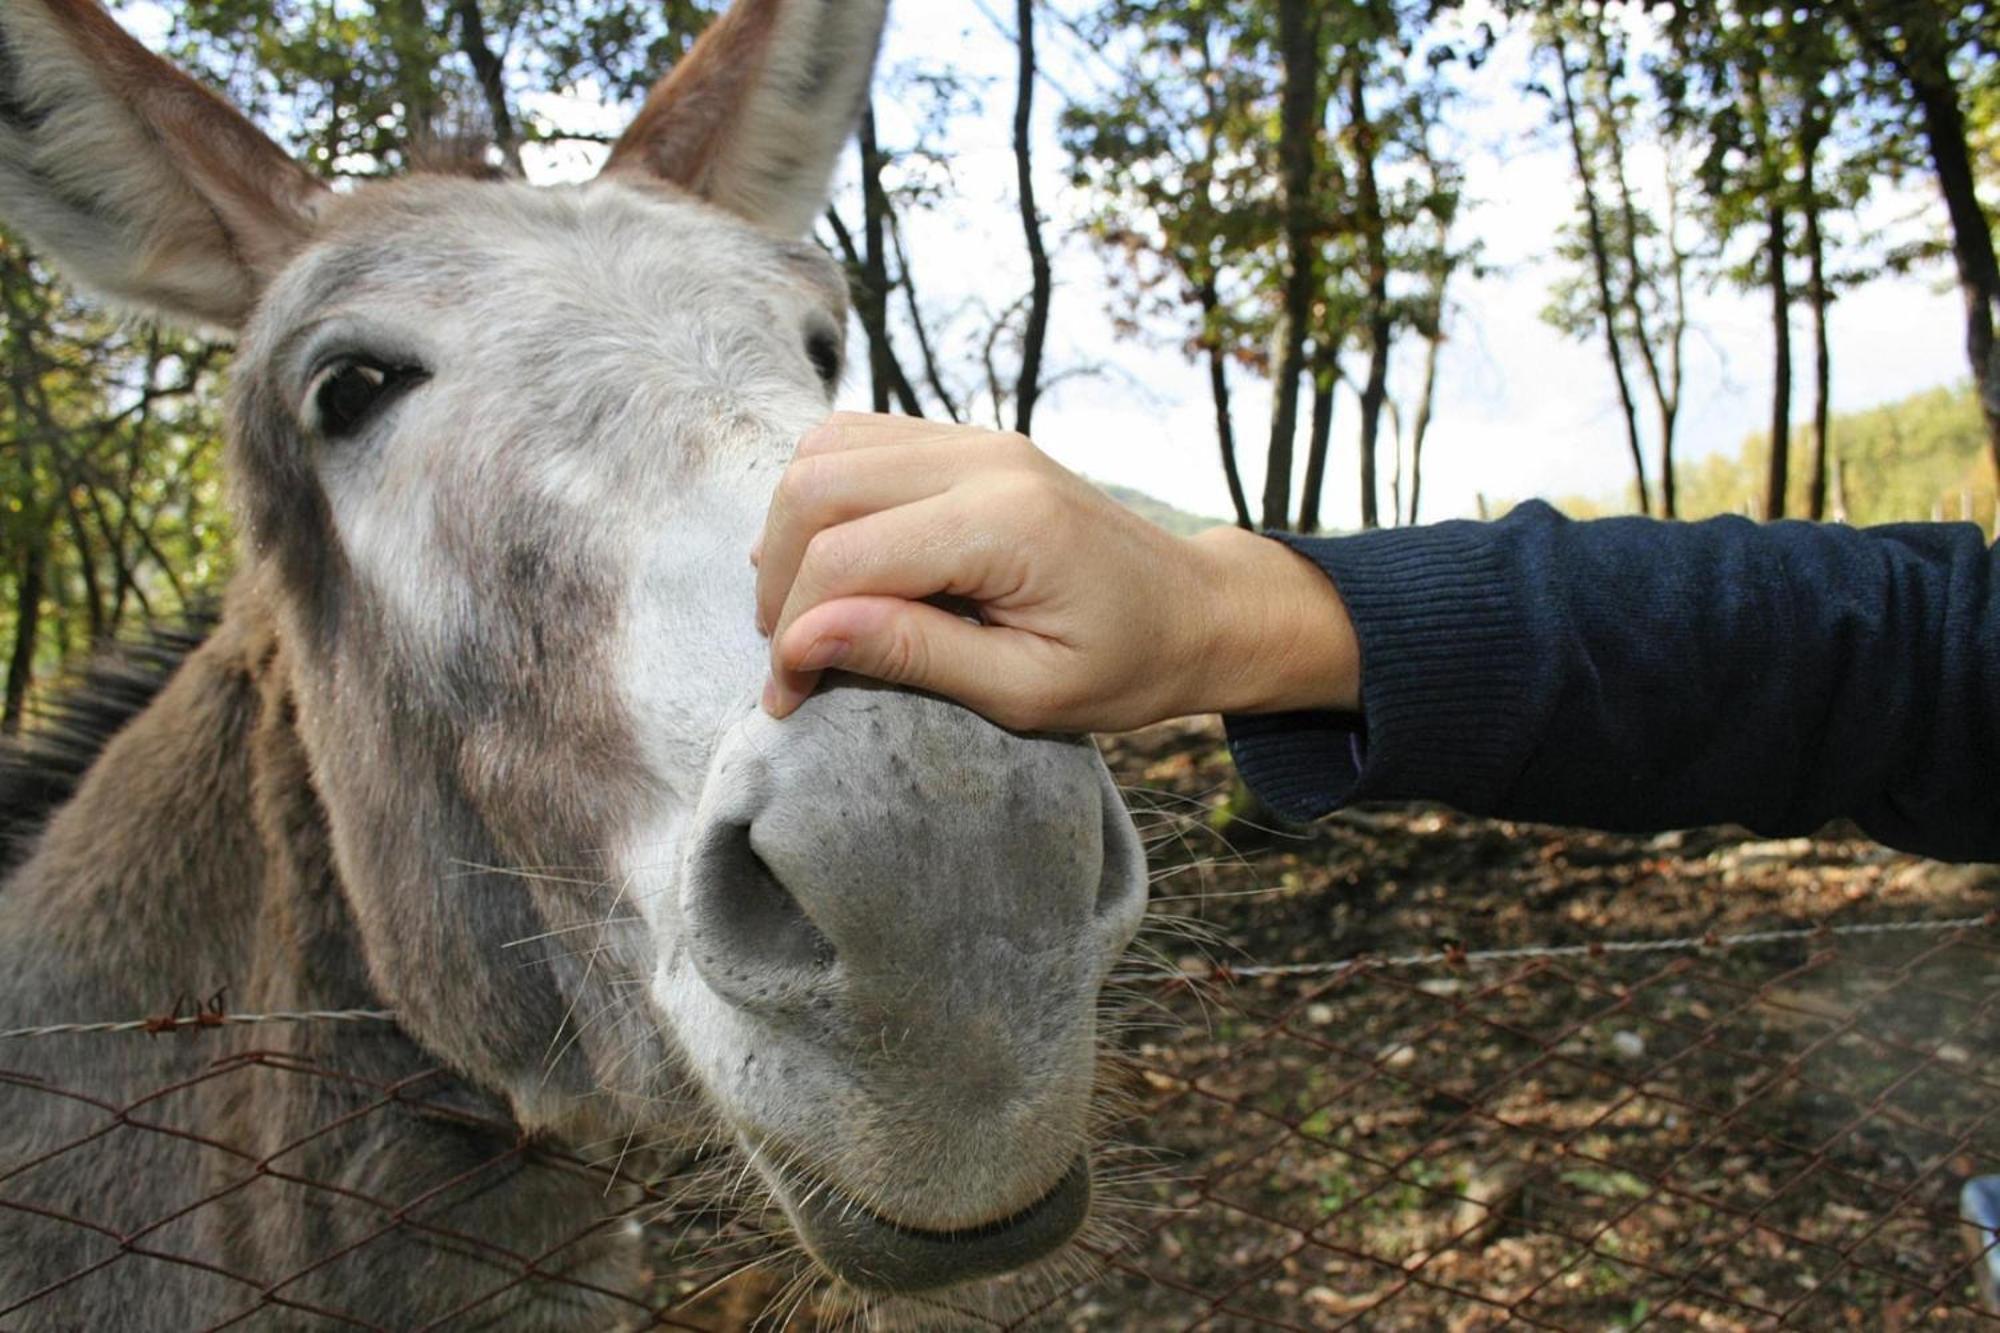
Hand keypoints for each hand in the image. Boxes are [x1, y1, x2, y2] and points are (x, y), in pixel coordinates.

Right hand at [754, 413, 1361, 732]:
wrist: (1196, 609)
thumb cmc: (1126, 664)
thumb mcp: (1025, 691)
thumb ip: (912, 655)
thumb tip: (802, 638)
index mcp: (1006, 524)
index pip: (847, 558)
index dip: (796, 631)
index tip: (788, 699)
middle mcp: (985, 458)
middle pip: (817, 486)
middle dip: (779, 577)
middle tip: (790, 656)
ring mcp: (977, 437)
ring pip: (826, 450)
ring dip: (792, 532)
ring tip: (806, 612)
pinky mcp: (970, 439)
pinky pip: (860, 441)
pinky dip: (824, 499)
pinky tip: (832, 563)